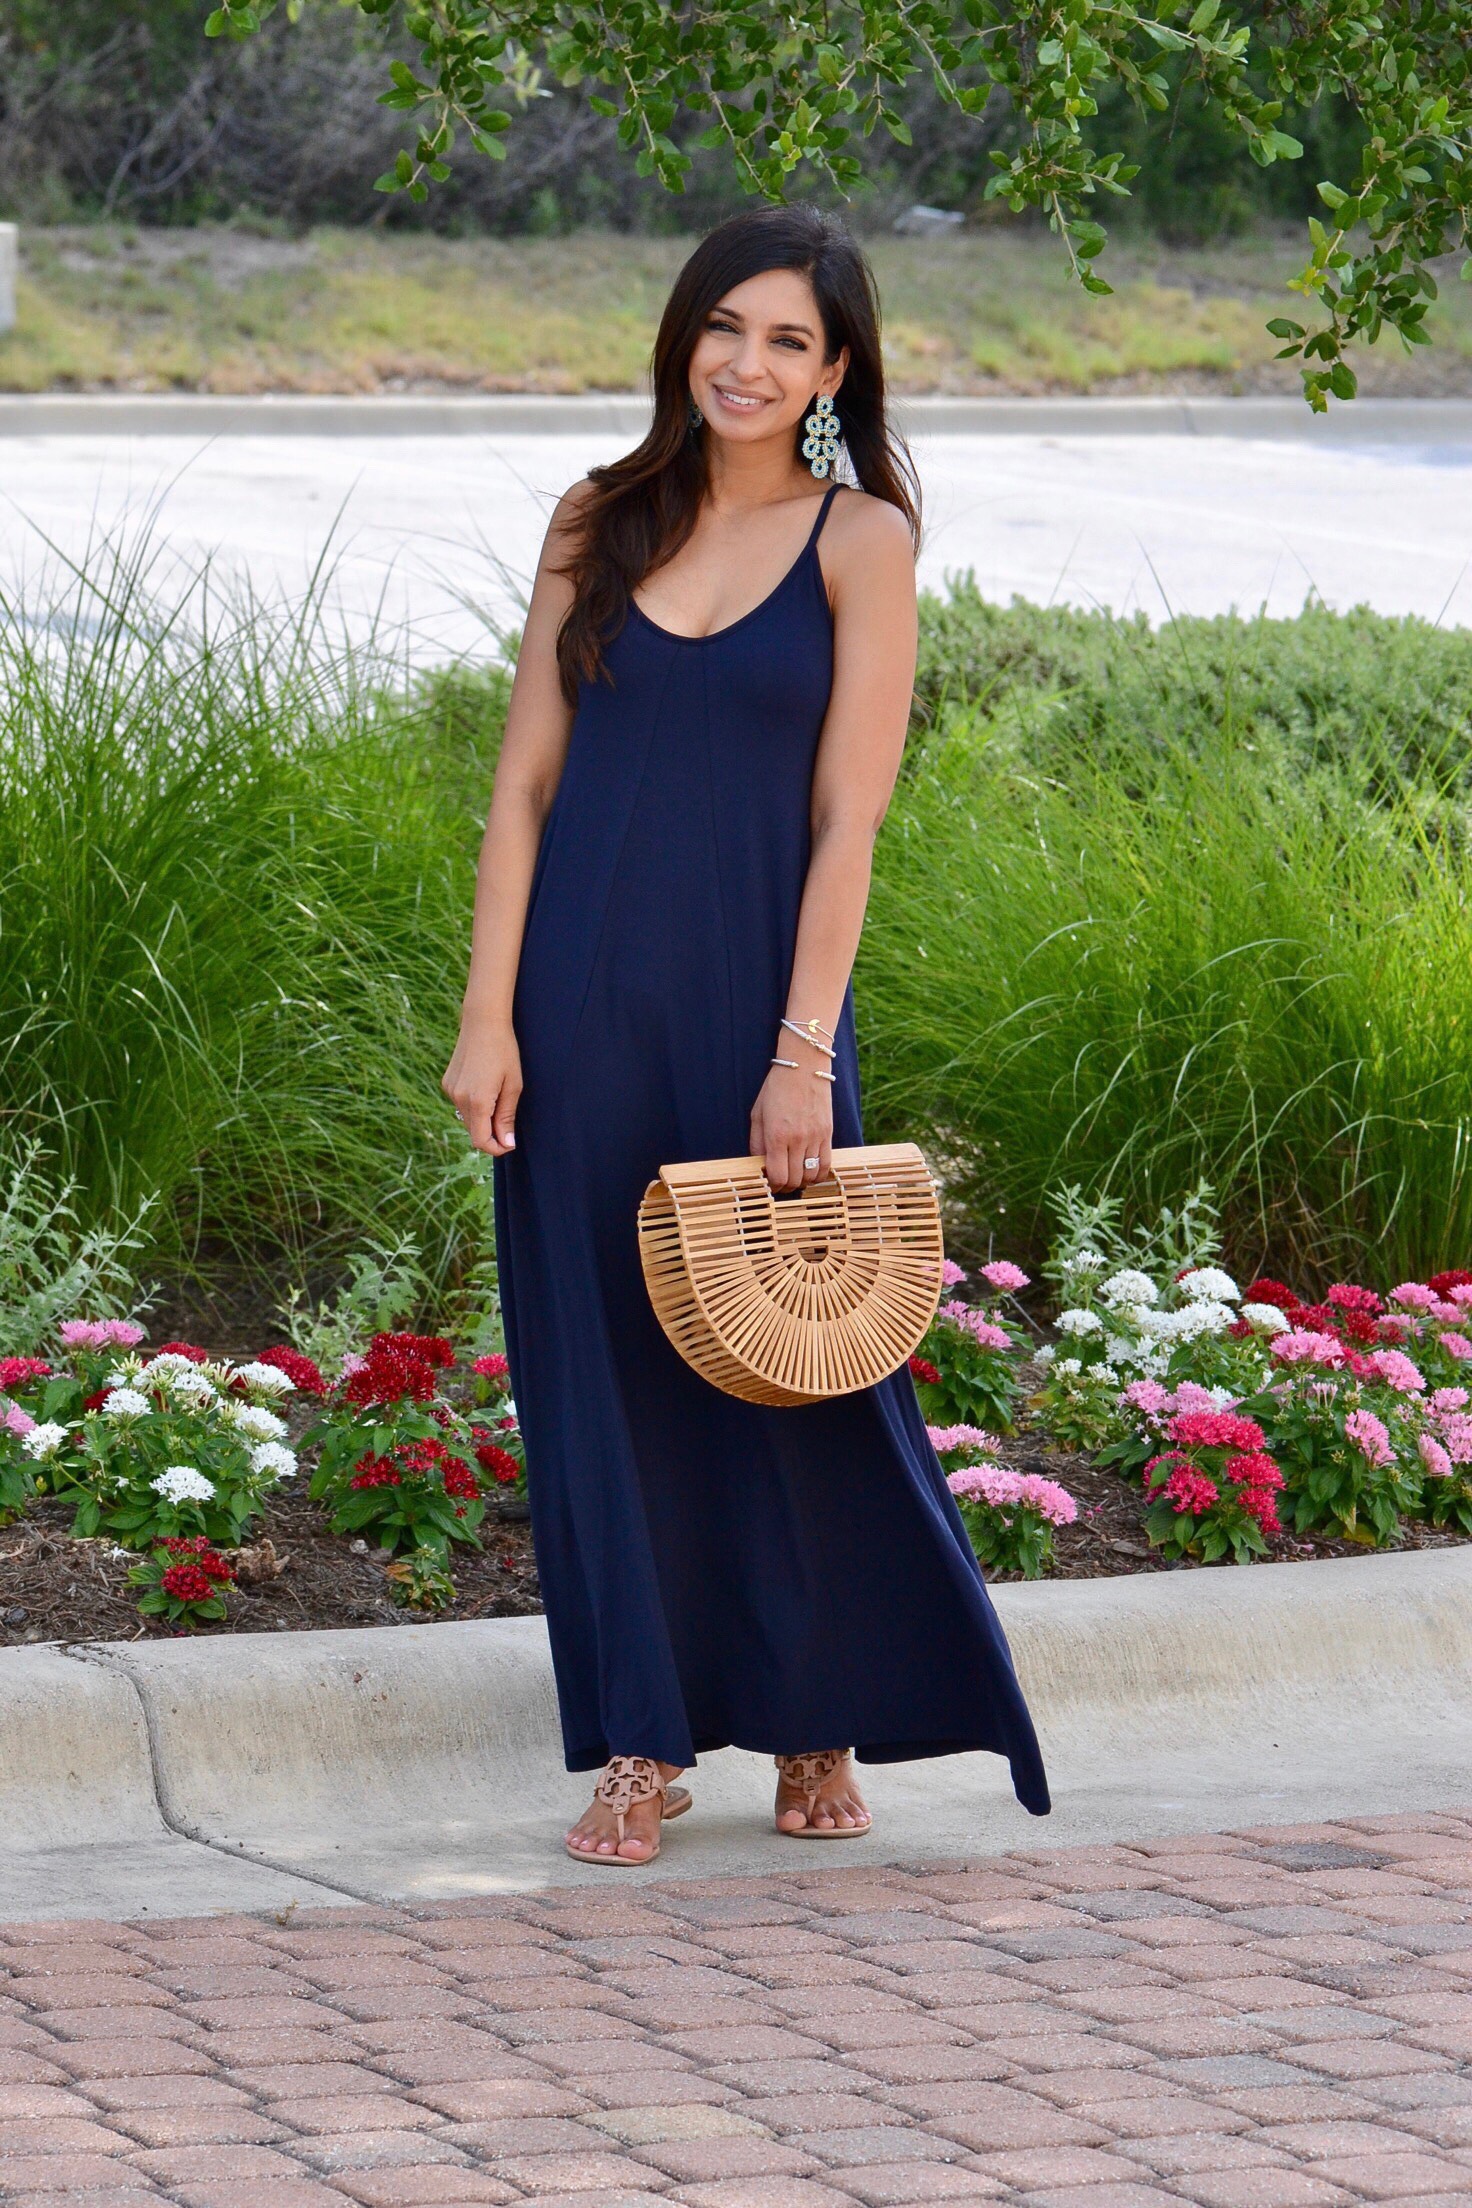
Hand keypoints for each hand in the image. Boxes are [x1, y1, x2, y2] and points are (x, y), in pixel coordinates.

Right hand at [442, 1015, 521, 1156]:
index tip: (510, 1143)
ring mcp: (450, 1091)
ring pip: (467, 1118)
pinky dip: (474, 1104)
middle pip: (474, 1131)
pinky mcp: (447, 1083)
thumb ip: (507, 1117)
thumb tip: (506, 1142)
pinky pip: (461, 1104)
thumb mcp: (513, 1086)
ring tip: (498, 1094)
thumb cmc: (504, 1052)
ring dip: (483, 1117)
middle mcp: (458, 1099)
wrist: (483, 1022)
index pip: (481, 1141)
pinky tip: (485, 1085)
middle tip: (508, 1120)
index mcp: (477, 1101)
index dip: (497, 1148)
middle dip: (491, 1133)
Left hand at [750, 1063, 832, 1191]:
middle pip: (795, 1180)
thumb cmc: (776, 1089)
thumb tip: (758, 1166)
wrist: (804, 1068)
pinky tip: (810, 1172)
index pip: (777, 1176)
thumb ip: (756, 1143)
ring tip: (795, 1176)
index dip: (772, 1186)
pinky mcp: (828, 1134)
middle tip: (780, 1183)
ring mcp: (816, 1137)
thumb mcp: (758, 1114)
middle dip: (785, 1186)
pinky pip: (826, 1164)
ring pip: (811, 1176)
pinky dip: (818, 1175)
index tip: (769, 1184)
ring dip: (802, 1181)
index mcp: (777, 1135)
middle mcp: (798, 1140)